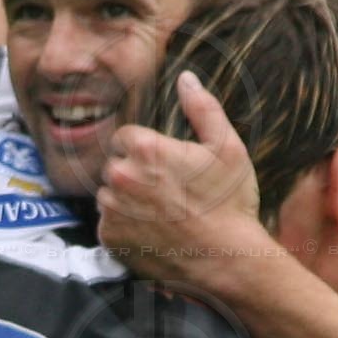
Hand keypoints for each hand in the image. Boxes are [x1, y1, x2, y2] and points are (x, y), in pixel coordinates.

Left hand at [97, 71, 261, 288]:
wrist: (225, 259)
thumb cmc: (229, 202)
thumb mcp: (227, 147)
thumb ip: (203, 108)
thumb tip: (186, 78)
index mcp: (143, 148)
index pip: (124, 137)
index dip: (144, 150)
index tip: (163, 164)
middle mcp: (119, 177)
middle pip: (114, 166)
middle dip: (133, 174)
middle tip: (166, 190)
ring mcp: (110, 210)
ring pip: (108, 195)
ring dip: (126, 200)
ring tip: (160, 212)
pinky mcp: (108, 238)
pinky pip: (108, 225)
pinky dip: (124, 227)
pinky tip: (152, 231)